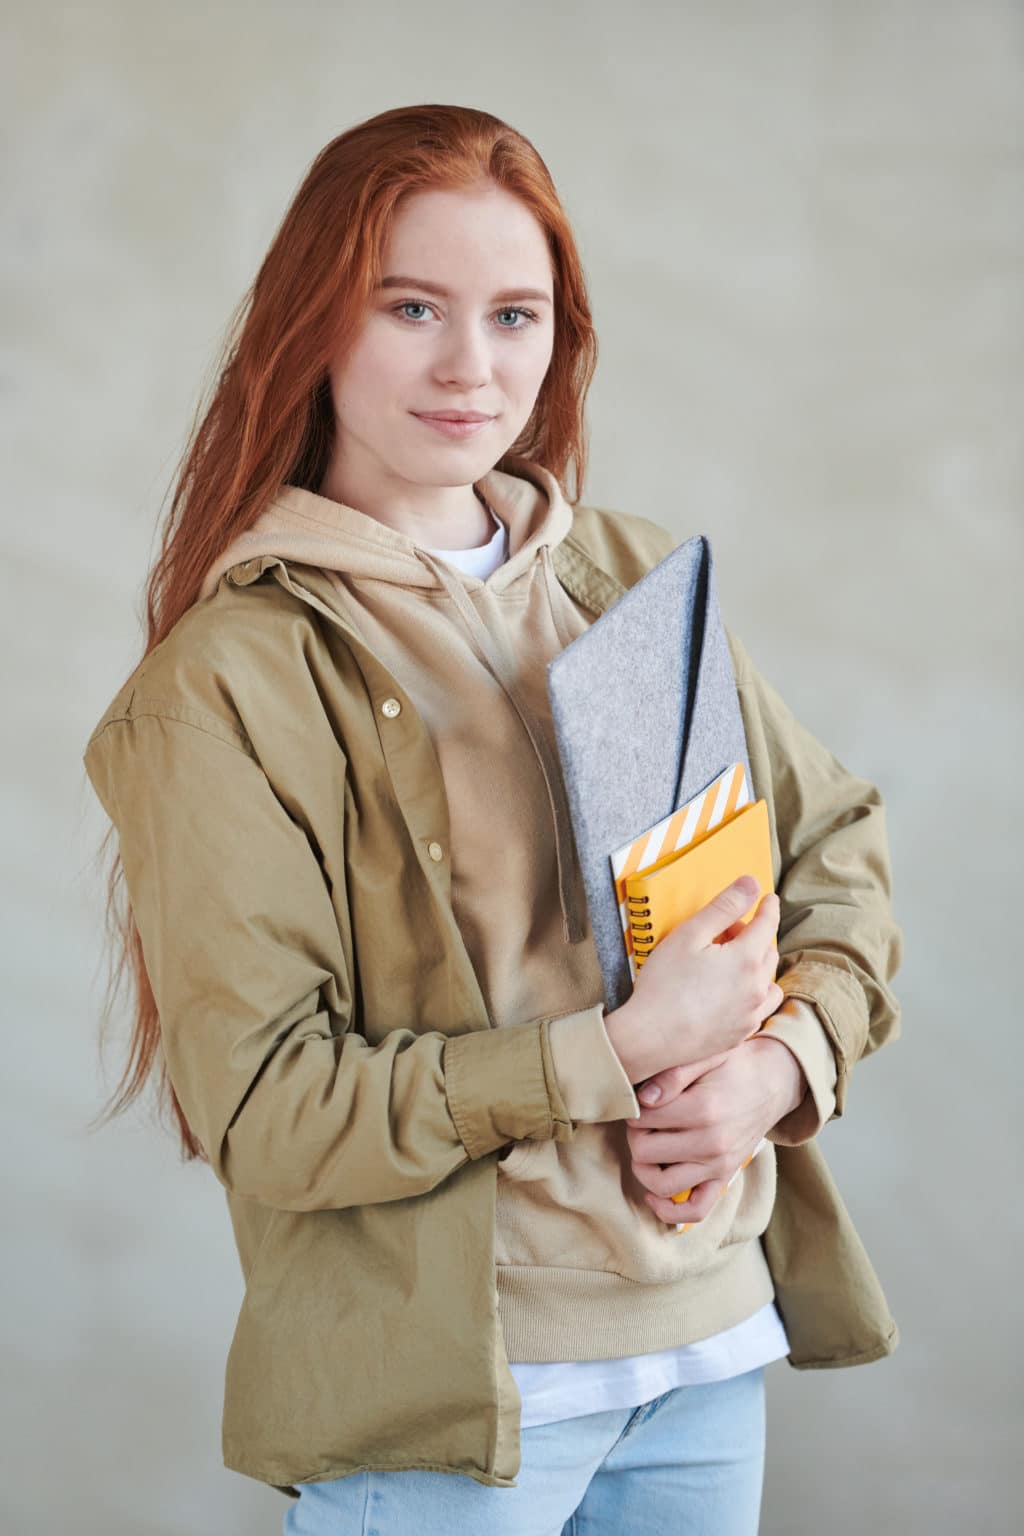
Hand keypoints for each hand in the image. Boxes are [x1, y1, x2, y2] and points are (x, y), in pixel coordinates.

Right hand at [604, 875, 783, 1085]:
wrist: (651, 1037)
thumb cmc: (664, 984)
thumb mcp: (690, 934)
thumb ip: (724, 906)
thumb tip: (751, 883)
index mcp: (747, 959)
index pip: (767, 924)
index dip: (767, 907)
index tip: (767, 899)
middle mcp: (757, 988)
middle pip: (767, 951)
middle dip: (753, 936)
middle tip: (724, 932)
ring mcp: (751, 1014)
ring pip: (768, 982)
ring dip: (757, 966)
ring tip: (730, 963)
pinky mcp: (741, 1034)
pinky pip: (759, 1007)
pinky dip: (752, 992)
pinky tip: (730, 991)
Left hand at [623, 1035, 805, 1226]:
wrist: (773, 1081)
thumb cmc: (734, 1065)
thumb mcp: (707, 1055)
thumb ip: (673, 1074)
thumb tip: (643, 1099)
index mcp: (703, 1109)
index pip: (643, 1119)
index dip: (632, 1108)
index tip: (639, 1099)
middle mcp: (711, 1143)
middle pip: (645, 1151)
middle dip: (634, 1134)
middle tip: (641, 1119)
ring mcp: (719, 1165)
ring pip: (661, 1184)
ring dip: (642, 1168)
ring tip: (646, 1146)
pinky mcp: (724, 1179)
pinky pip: (694, 1211)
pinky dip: (668, 1210)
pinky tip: (653, 1193)